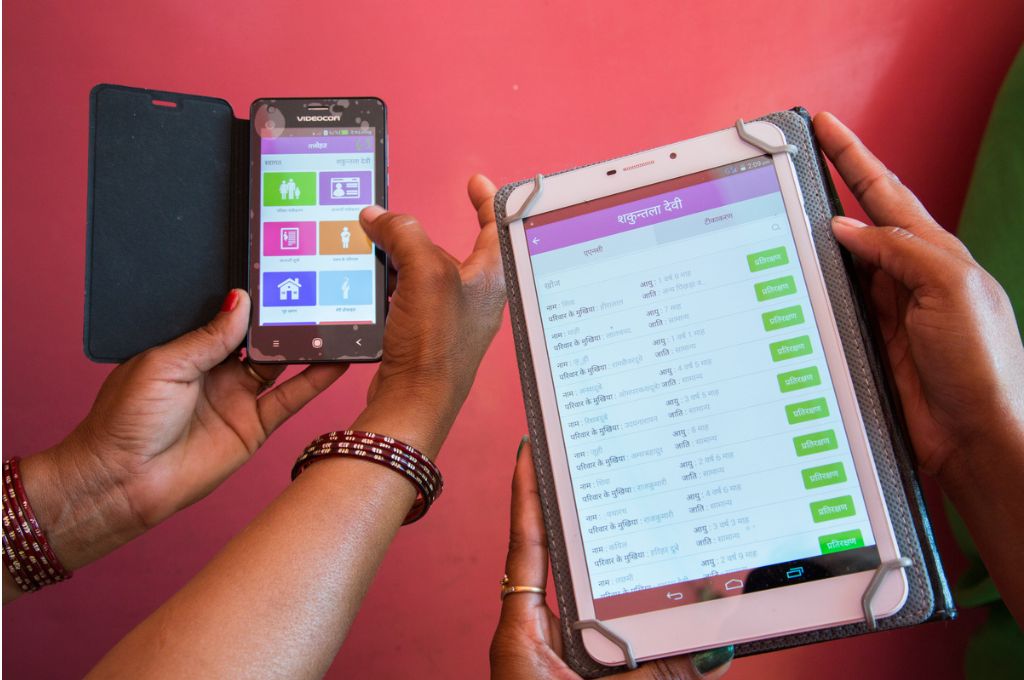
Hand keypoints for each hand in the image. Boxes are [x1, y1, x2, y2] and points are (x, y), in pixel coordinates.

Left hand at [18, 290, 345, 573]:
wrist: (122, 479)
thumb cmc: (125, 419)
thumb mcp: (164, 364)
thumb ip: (209, 336)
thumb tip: (241, 301)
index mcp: (190, 349)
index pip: (230, 317)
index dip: (254, 300)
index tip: (281, 276)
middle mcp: (218, 370)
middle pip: (261, 337)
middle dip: (287, 317)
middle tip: (317, 292)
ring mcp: (239, 398)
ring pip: (282, 364)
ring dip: (306, 345)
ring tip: (335, 321)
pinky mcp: (254, 427)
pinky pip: (291, 398)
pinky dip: (316, 381)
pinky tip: (336, 362)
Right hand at [351, 174, 506, 456]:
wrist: (415, 400)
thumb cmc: (436, 343)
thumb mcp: (424, 272)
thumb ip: (404, 234)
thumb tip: (379, 217)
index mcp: (492, 276)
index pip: (498, 225)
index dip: (487, 198)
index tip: (474, 181)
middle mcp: (477, 296)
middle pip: (450, 248)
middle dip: (418, 235)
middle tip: (391, 225)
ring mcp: (453, 317)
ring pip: (425, 274)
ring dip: (400, 261)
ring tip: (375, 254)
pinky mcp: (428, 335)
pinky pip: (409, 299)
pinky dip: (392, 288)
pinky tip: (373, 287)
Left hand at [490, 439, 732, 679]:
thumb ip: (652, 673)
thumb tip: (713, 648)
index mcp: (521, 632)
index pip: (526, 545)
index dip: (528, 493)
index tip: (531, 445)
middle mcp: (535, 635)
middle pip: (561, 561)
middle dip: (586, 517)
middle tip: (608, 463)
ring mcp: (554, 652)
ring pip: (591, 597)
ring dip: (622, 571)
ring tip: (656, 527)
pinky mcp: (575, 672)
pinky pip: (609, 634)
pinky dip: (636, 619)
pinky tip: (668, 607)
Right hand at [815, 112, 1023, 478]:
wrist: (974, 433)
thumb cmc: (980, 361)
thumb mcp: (951, 287)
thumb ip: (900, 250)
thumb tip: (846, 229)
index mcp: (933, 252)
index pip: (883, 191)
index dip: (853, 155)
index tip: (825, 125)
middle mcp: (904, 276)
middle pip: (853, 221)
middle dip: (823, 187)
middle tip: (788, 161)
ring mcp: (880, 309)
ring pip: (833, 262)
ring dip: (806, 240)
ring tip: (775, 213)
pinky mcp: (862, 341)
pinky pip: (825, 303)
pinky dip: (805, 287)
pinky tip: (786, 276)